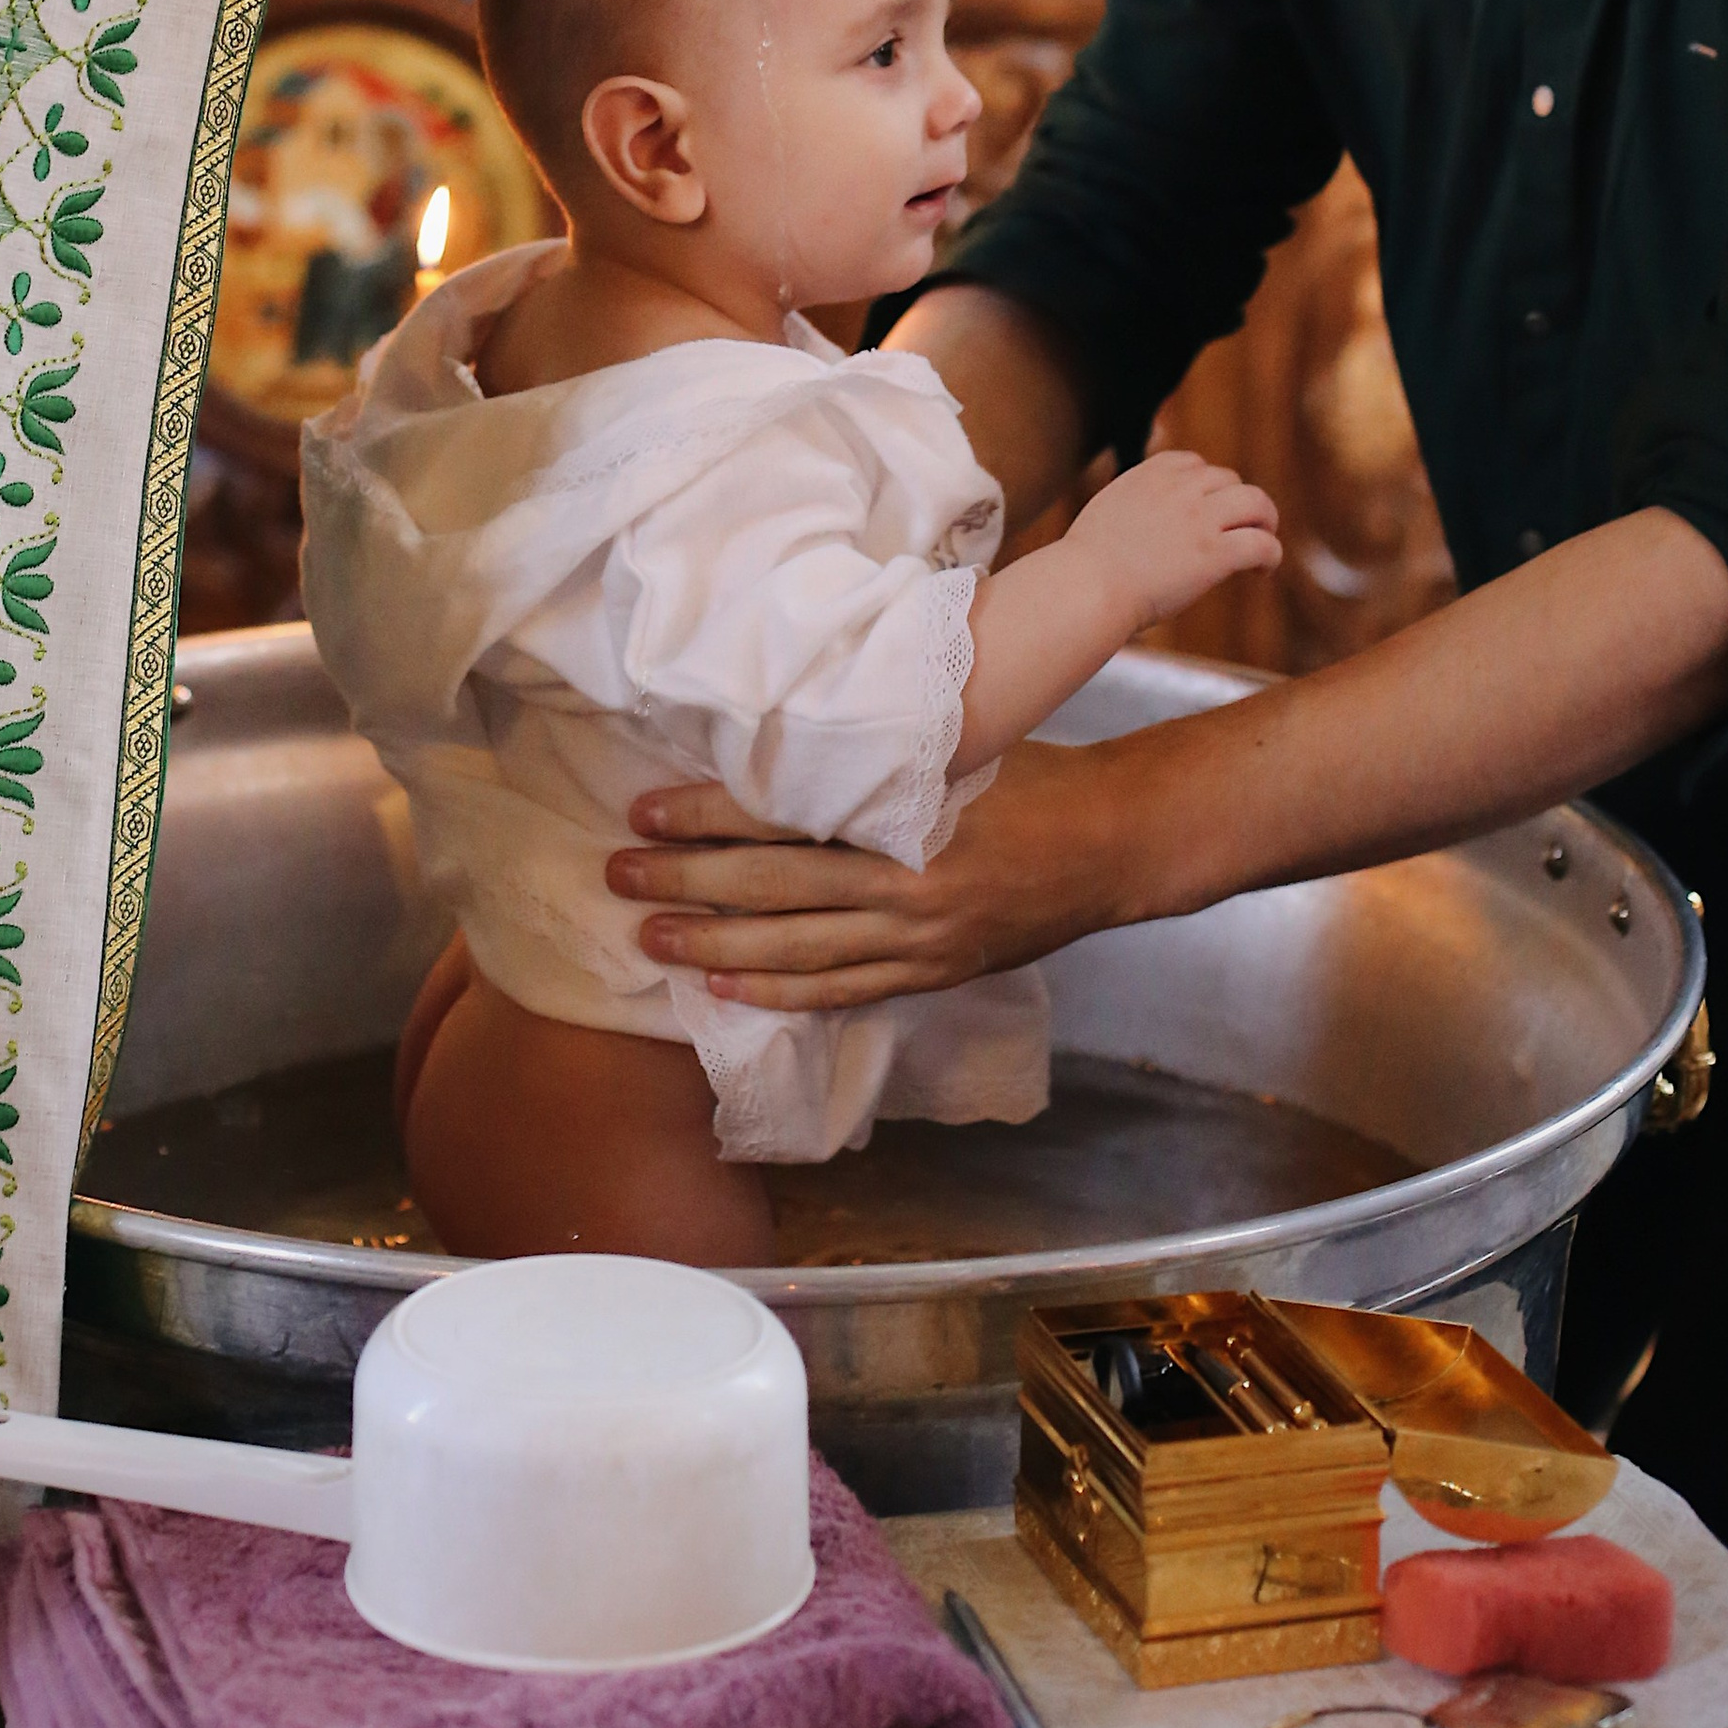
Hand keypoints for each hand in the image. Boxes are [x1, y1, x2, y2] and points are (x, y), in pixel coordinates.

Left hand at [604, 738, 1123, 1007]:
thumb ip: (873, 751)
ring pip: (796, 950)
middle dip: (686, 883)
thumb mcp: (951, 743)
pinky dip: (778, 992)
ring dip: (713, 945)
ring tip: (649, 936)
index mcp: (902, 810)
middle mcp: (904, 881)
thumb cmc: (1028, 773)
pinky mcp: (932, 973)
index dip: (705, 815)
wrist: (1110, 844)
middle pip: (772, 888)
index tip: (642, 810)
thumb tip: (775, 735)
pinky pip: (842, 991)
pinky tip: (724, 988)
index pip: (782, 816)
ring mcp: (917, 937)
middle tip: (616, 875)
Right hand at [1070, 449, 1278, 625]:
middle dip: (1235, 502)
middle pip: (1228, 479)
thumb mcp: (1107, 512)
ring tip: (1262, 542)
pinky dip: (1270, 556)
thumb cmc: (1086, 566)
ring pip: (1256, 502)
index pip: (1192, 463)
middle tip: (1239, 530)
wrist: (1087, 587)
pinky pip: (1262, 544)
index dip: (1206, 485)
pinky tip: (1262, 572)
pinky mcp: (1214, 553)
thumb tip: (1145, 522)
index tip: (1207, 508)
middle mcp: (1178, 490)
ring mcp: (1199, 519)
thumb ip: (1133, 505)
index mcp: (1148, 475)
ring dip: (1264, 520)